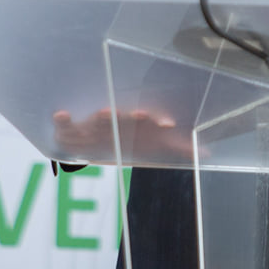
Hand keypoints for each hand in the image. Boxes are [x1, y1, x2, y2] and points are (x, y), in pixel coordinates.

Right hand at [51, 107, 194, 163]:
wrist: (102, 131)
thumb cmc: (134, 138)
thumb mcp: (158, 144)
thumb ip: (180, 148)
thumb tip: (209, 154)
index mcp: (138, 124)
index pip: (150, 120)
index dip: (158, 121)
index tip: (168, 124)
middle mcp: (118, 120)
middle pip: (124, 117)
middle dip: (129, 116)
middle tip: (140, 113)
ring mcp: (98, 123)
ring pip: (99, 120)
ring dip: (100, 118)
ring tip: (102, 113)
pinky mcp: (78, 129)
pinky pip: (67, 125)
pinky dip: (62, 121)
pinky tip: (59, 115)